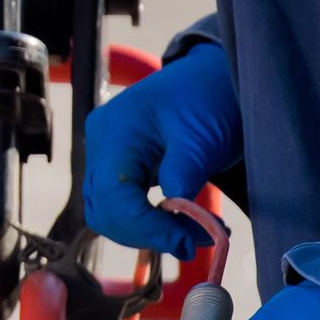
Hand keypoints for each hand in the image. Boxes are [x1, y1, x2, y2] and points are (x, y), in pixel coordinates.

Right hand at [83, 39, 242, 259]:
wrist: (217, 77)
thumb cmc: (211, 96)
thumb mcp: (203, 136)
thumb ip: (185, 175)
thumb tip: (175, 225)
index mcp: (116, 131)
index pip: (114, 198)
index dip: (147, 228)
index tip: (188, 242)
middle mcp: (102, 143)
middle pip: (106, 211)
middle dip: (149, 234)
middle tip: (196, 240)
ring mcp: (107, 154)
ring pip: (112, 213)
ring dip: (153, 231)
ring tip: (199, 232)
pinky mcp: (121, 166)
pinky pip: (125, 204)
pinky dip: (153, 221)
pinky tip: (186, 222)